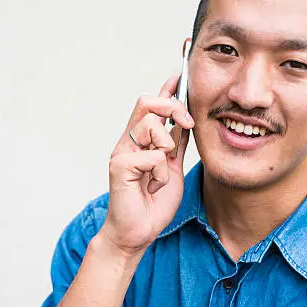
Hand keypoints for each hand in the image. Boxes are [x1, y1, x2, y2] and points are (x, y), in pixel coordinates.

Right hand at [99, 74, 194, 255]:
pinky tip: (153, 186)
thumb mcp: (172, 168)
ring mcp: (122, 151)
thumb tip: (185, 121)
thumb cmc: (152, 204)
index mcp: (141, 140)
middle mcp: (128, 141)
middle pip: (146, 102)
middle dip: (172, 107)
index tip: (181, 72)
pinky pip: (152, 155)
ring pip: (151, 125)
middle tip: (186, 124)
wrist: (137, 233)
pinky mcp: (119, 166)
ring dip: (166, 148)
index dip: (167, 88)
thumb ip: (176, 145)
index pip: (152, 106)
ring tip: (161, 173)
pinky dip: (161, 173)